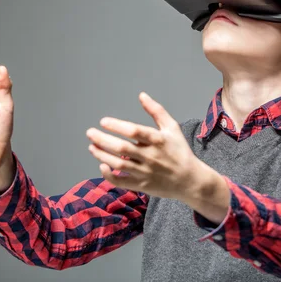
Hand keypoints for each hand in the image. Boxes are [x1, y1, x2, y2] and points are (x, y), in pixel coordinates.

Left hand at [86, 92, 205, 199]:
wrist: (190, 180)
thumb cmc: (180, 151)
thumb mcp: (172, 128)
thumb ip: (156, 111)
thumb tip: (141, 95)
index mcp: (158, 140)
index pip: (134, 131)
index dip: (117, 126)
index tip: (103, 121)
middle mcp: (151, 157)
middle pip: (122, 148)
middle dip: (103, 140)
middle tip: (90, 133)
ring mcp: (146, 172)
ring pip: (119, 164)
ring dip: (102, 155)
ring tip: (92, 146)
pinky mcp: (142, 185)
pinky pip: (121, 181)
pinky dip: (109, 175)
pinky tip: (102, 165)